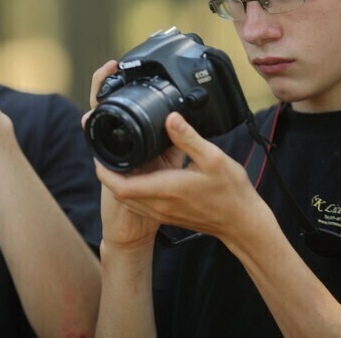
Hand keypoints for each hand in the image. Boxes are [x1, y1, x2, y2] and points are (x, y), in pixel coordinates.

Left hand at [95, 110, 259, 244]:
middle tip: (106, 153)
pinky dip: (132, 191)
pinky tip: (140, 177)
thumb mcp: (213, 158)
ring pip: (129, 200)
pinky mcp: (167, 216)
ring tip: (119, 162)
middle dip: (108, 175)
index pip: (121, 186)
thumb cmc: (231, 192)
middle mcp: (160, 205)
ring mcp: (163, 213)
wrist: (241, 222)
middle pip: (120, 193)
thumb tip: (170, 118)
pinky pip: (140, 205)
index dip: (104, 172)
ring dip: (119, 183)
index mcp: (166, 189)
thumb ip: (188, 138)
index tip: (99, 155)